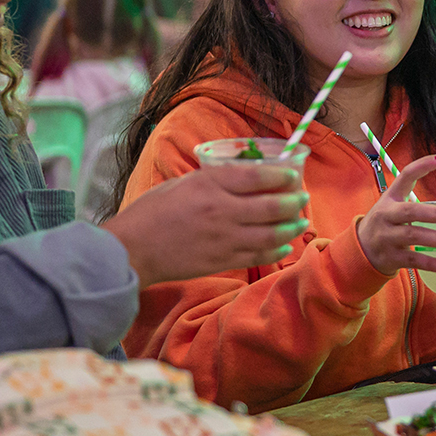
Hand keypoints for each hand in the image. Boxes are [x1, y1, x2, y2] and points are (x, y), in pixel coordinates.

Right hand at [102, 163, 306, 287]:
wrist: (132, 249)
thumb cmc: (152, 212)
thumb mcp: (182, 183)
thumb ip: (213, 180)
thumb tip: (244, 174)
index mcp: (208, 185)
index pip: (256, 176)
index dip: (280, 175)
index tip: (293, 174)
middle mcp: (220, 211)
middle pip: (271, 206)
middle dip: (294, 202)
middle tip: (303, 198)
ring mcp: (223, 239)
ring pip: (270, 234)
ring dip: (291, 228)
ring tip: (300, 223)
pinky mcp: (222, 261)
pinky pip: (258, 256)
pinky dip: (275, 250)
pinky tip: (284, 245)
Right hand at [357, 154, 435, 274]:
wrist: (360, 249)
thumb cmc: (386, 223)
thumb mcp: (393, 205)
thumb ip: (415, 200)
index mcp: (390, 198)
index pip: (405, 176)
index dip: (423, 165)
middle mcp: (386, 215)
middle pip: (410, 212)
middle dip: (435, 214)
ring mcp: (386, 237)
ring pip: (412, 236)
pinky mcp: (390, 257)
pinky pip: (412, 260)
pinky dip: (429, 263)